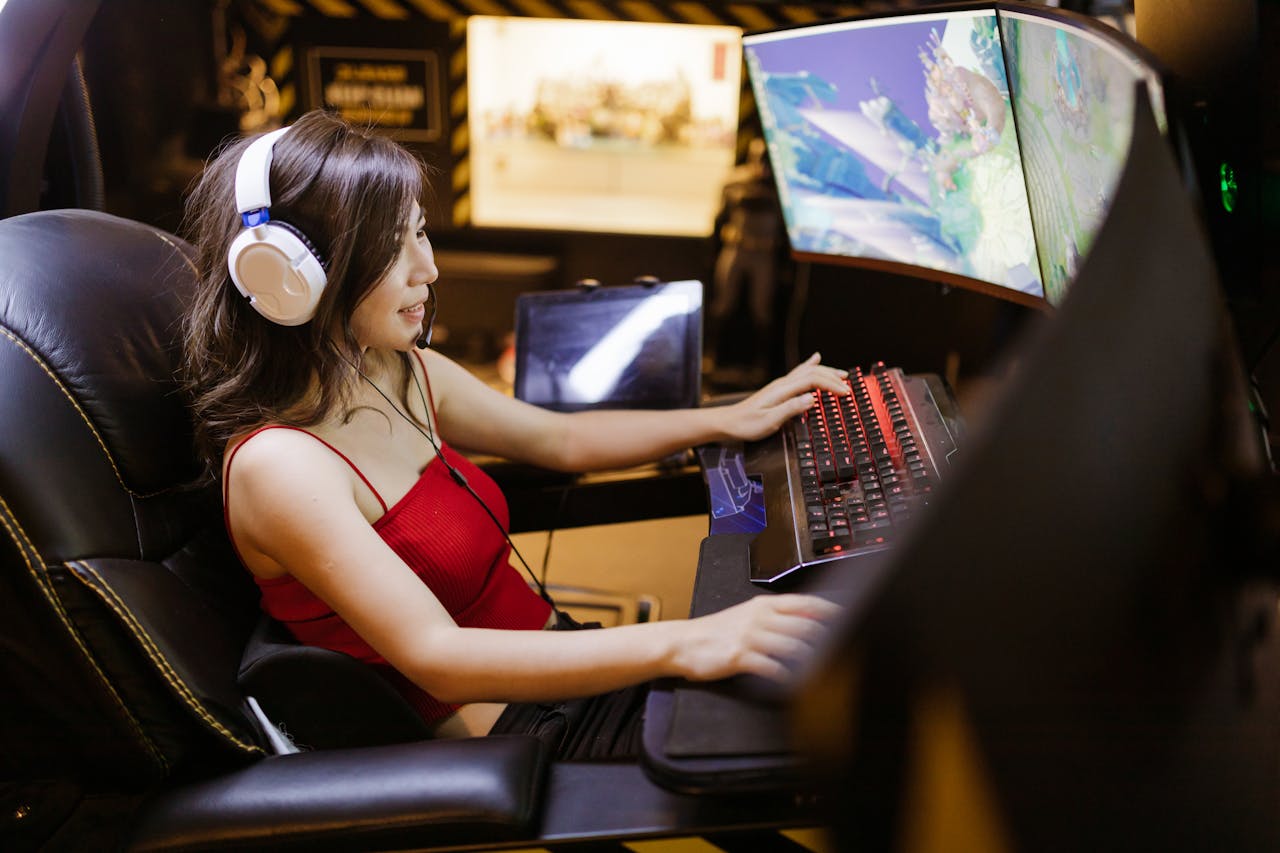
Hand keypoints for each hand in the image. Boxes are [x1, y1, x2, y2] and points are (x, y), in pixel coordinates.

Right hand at [673, 593, 841, 683]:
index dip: (831, 612)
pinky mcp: (740, 656)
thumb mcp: (748, 615)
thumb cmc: (717, 632)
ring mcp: (750, 636)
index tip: (850, 620)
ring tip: (827, 668)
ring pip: (793, 646)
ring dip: (813, 658)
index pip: (806, 604)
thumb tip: (811, 622)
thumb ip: (778, 617)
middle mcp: (760, 617)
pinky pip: (772, 666)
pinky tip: (797, 682)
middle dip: (829, 638)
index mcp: (764, 605)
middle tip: (844, 649)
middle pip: (805, 625)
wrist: (683, 643)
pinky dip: (788, 675)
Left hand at [720, 353, 849, 441]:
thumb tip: (811, 399)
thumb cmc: (747, 425)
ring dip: (826, 371)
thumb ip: (790, 409)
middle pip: (813, 373)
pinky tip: (816, 359)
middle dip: (833, 378)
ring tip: (841, 374)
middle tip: (849, 386)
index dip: (831, 385)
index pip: (812, 381)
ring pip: (808, 371)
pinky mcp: (779, 389)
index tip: (845, 393)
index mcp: (782, 390)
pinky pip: (799, 373)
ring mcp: (780, 385)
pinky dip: (811, 365)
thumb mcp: (769, 421)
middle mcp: (782, 384)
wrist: (729, 422)